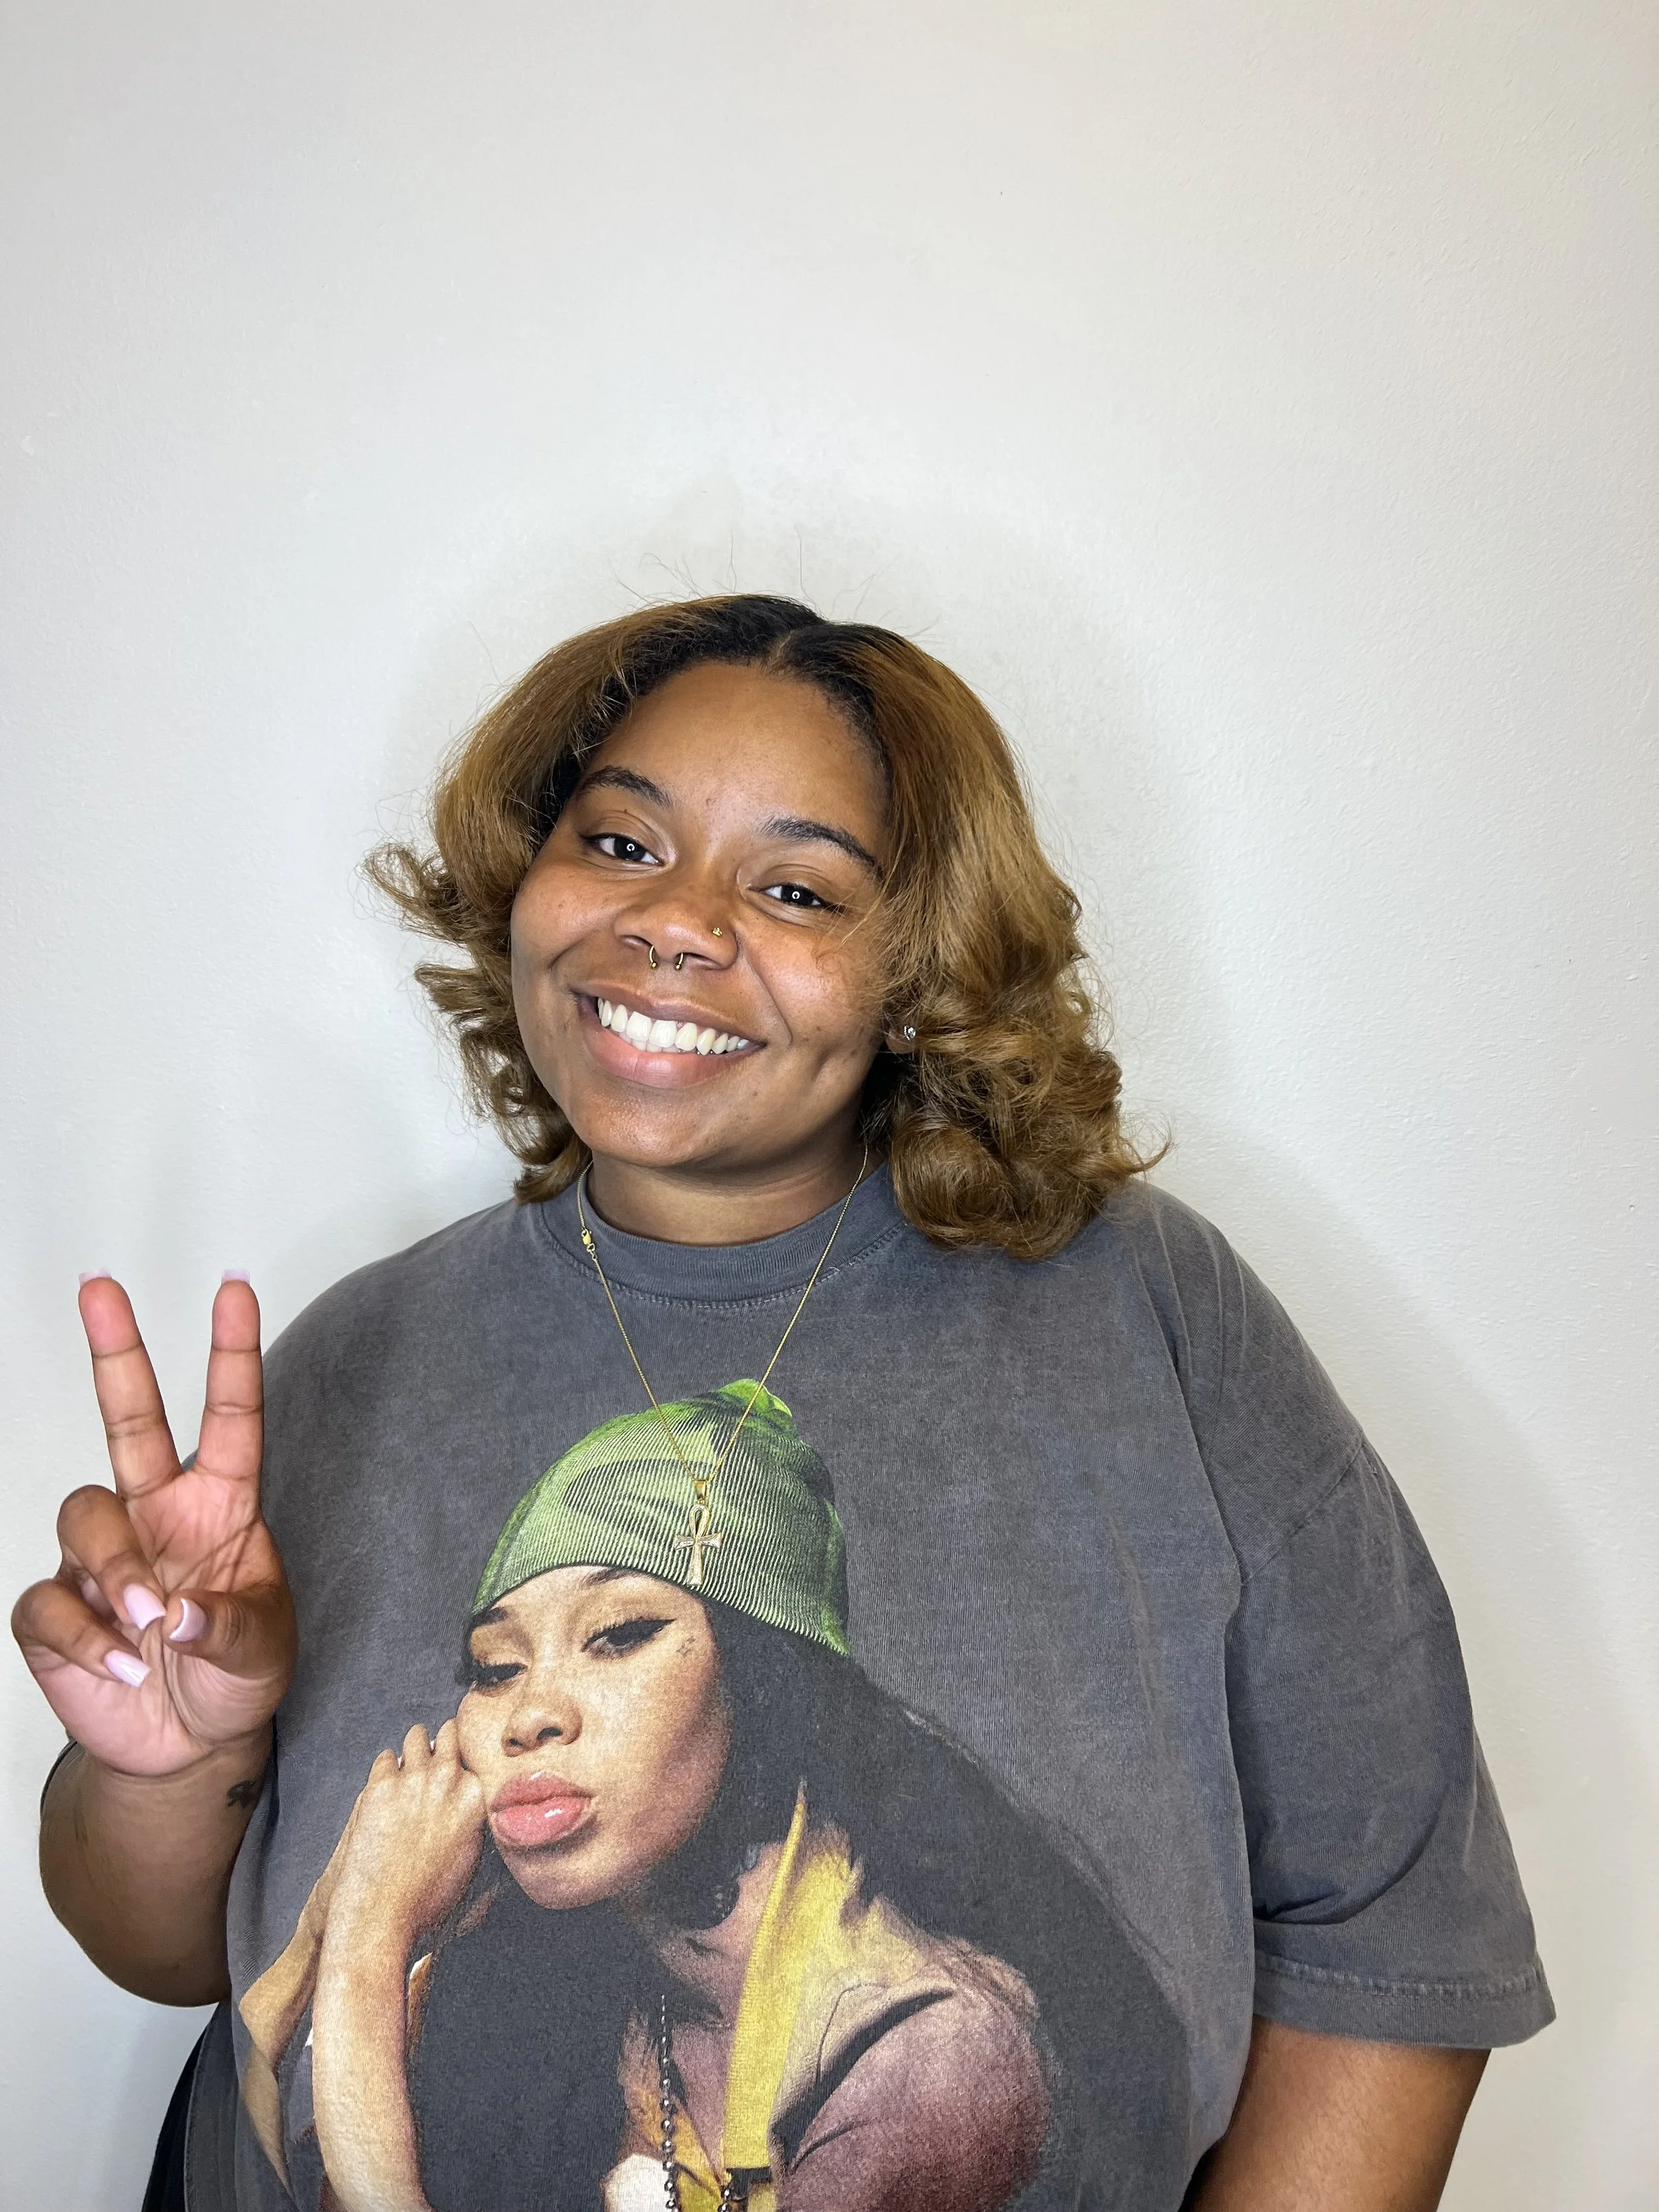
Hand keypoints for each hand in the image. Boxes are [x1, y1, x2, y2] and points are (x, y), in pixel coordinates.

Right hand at [11, 1275, 295, 1778]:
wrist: (187, 1748)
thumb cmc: (235, 1678)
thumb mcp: (261, 1654)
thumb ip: (227, 1628)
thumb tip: (174, 1612)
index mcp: (219, 1505)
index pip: (229, 1417)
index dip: (231, 1352)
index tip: (235, 1287)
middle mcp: (155, 1513)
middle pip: (130, 1418)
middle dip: (115, 1351)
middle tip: (100, 1286)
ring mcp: (101, 1557)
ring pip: (83, 1513)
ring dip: (116, 1566)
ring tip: (148, 1623)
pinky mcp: (57, 1611)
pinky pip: (51, 1601)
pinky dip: (85, 1637)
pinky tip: (118, 1667)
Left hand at [326, 1721, 486, 1952]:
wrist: (380, 1912)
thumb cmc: (425, 1899)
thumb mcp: (470, 1863)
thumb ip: (477, 1825)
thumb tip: (480, 1812)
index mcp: (478, 1798)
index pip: (477, 1755)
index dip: (466, 1760)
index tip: (459, 1767)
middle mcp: (449, 1780)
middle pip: (451, 1732)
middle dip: (443, 1743)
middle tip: (435, 1758)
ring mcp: (414, 1778)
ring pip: (417, 1735)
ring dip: (415, 1749)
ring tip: (410, 1769)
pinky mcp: (381, 1783)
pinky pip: (386, 1757)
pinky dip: (387, 1769)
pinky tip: (386, 1791)